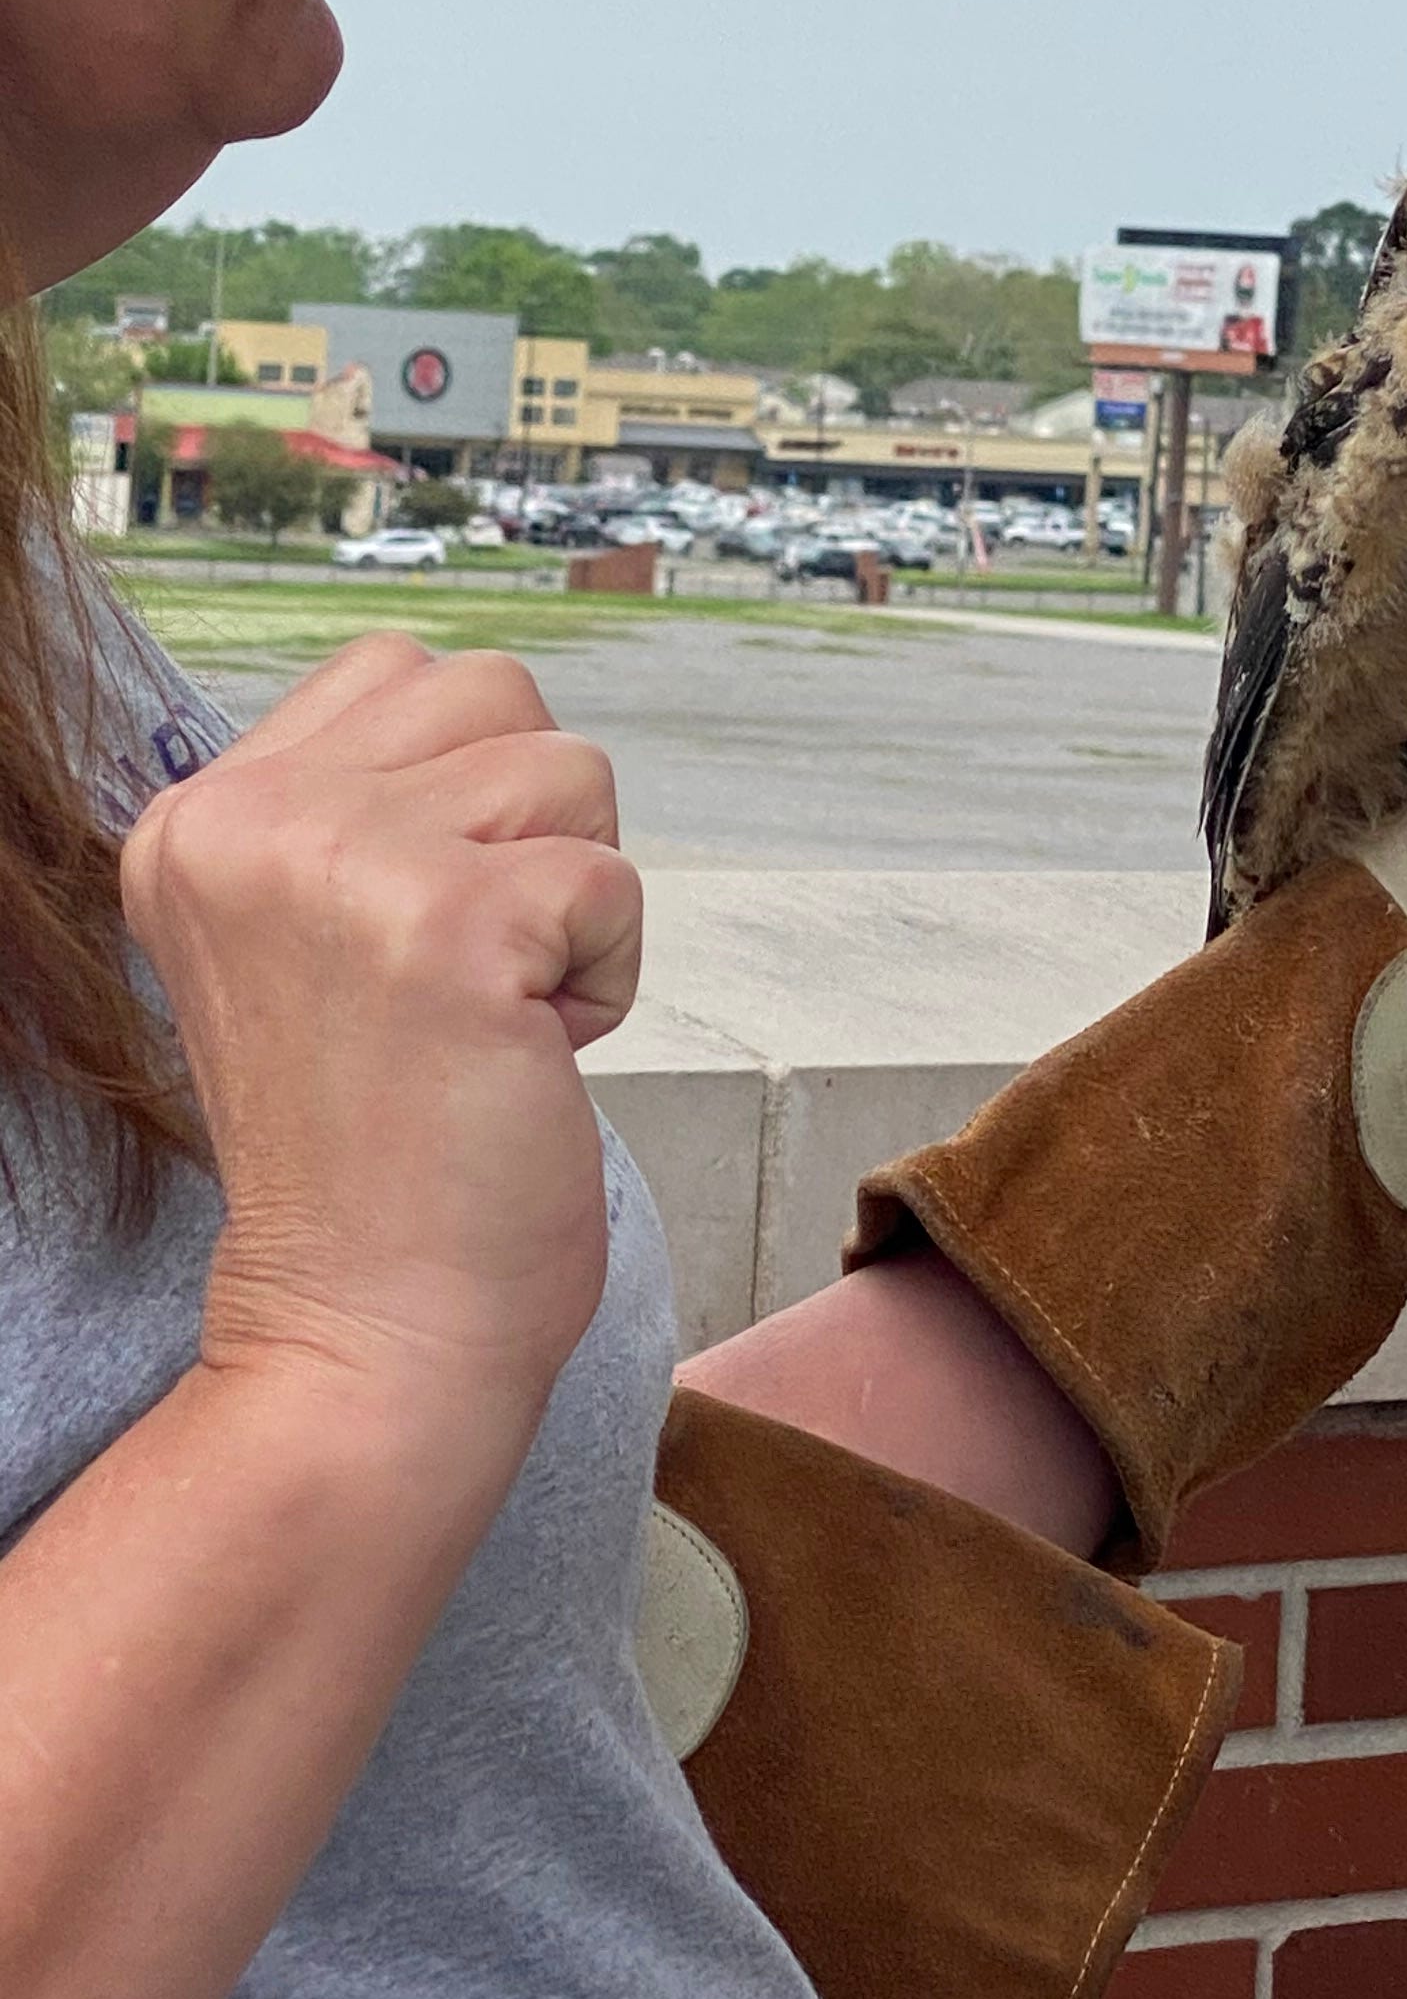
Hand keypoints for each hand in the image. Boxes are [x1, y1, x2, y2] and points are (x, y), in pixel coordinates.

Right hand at [121, 638, 640, 1420]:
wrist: (369, 1326)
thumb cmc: (378, 1145)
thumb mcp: (308, 932)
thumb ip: (359, 809)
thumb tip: (486, 716)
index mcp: (200, 815)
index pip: (402, 672)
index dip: (464, 798)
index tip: (416, 941)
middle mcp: (246, 821)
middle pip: (498, 694)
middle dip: (531, 831)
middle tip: (465, 979)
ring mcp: (341, 863)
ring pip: (573, 771)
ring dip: (573, 903)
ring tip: (492, 1018)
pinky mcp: (451, 923)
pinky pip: (615, 880)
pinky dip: (609, 976)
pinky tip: (527, 1057)